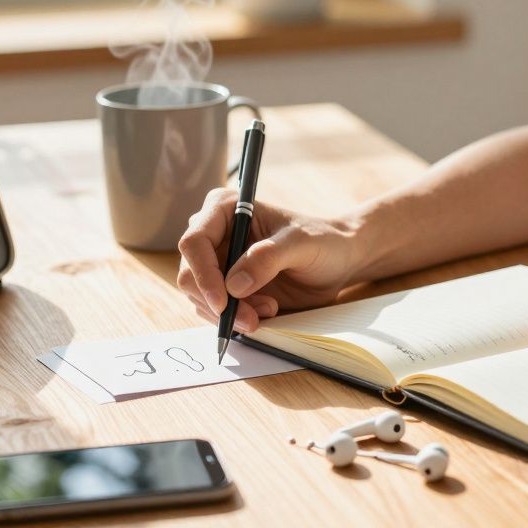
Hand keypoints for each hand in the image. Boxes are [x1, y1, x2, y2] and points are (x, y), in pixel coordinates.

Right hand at [176, 187, 360, 331]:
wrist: (337, 261)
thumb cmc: (322, 241)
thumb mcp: (301, 244)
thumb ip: (268, 258)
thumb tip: (234, 285)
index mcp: (225, 209)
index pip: (194, 242)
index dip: (203, 274)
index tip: (223, 302)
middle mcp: (214, 235)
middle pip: (190, 275)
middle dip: (219, 303)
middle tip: (253, 318)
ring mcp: (217, 263)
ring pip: (200, 298)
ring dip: (232, 313)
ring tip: (270, 308)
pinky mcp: (226, 288)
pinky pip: (215, 311)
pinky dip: (237, 318)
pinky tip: (268, 310)